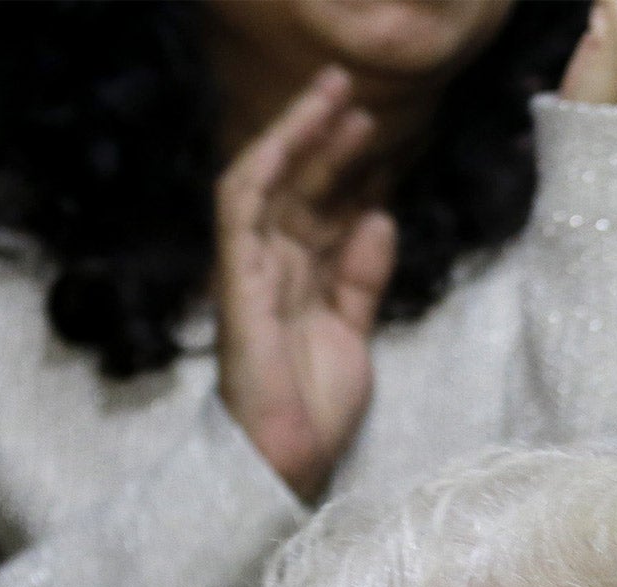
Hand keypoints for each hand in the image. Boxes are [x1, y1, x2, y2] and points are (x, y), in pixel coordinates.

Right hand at [214, 67, 396, 502]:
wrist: (287, 461)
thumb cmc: (313, 409)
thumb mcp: (354, 333)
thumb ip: (363, 277)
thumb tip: (378, 216)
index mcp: (302, 281)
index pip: (321, 209)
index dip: (346, 169)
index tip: (377, 132)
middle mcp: (273, 268)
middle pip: (298, 188)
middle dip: (325, 139)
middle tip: (356, 94)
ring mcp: (252, 272)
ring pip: (269, 185)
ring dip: (297, 138)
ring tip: (331, 97)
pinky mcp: (237, 283)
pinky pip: (241, 213)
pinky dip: (263, 172)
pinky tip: (286, 140)